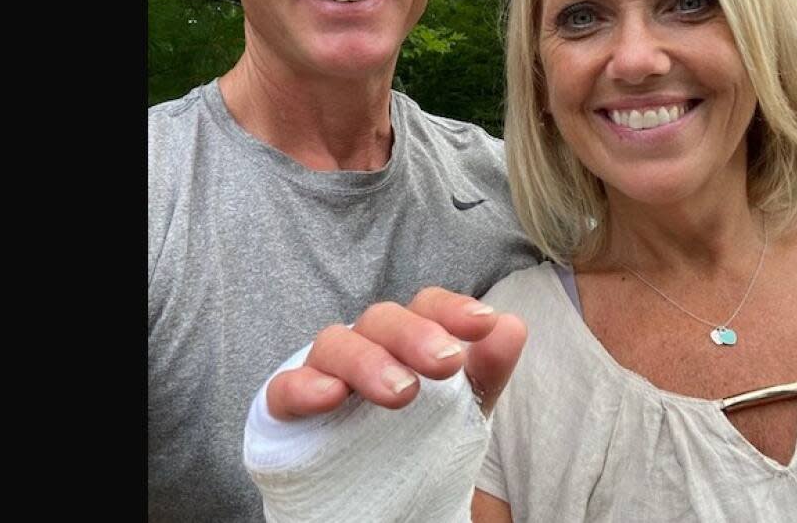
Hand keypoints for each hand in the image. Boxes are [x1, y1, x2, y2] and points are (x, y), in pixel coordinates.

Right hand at [265, 286, 526, 420]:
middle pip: (382, 319)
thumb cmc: (414, 431)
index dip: (452, 308)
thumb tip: (513, 326)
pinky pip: (284, 389)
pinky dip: (304, 387)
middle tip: (447, 362)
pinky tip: (331, 396)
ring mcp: (323, 373)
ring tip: (402, 393)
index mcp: (406, 339)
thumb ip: (486, 371)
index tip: (485, 321)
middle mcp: (364, 346)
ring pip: (335, 345)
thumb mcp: (460, 408)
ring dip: (368, 362)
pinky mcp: (288, 409)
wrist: (367, 490)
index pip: (425, 306)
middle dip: (415, 335)